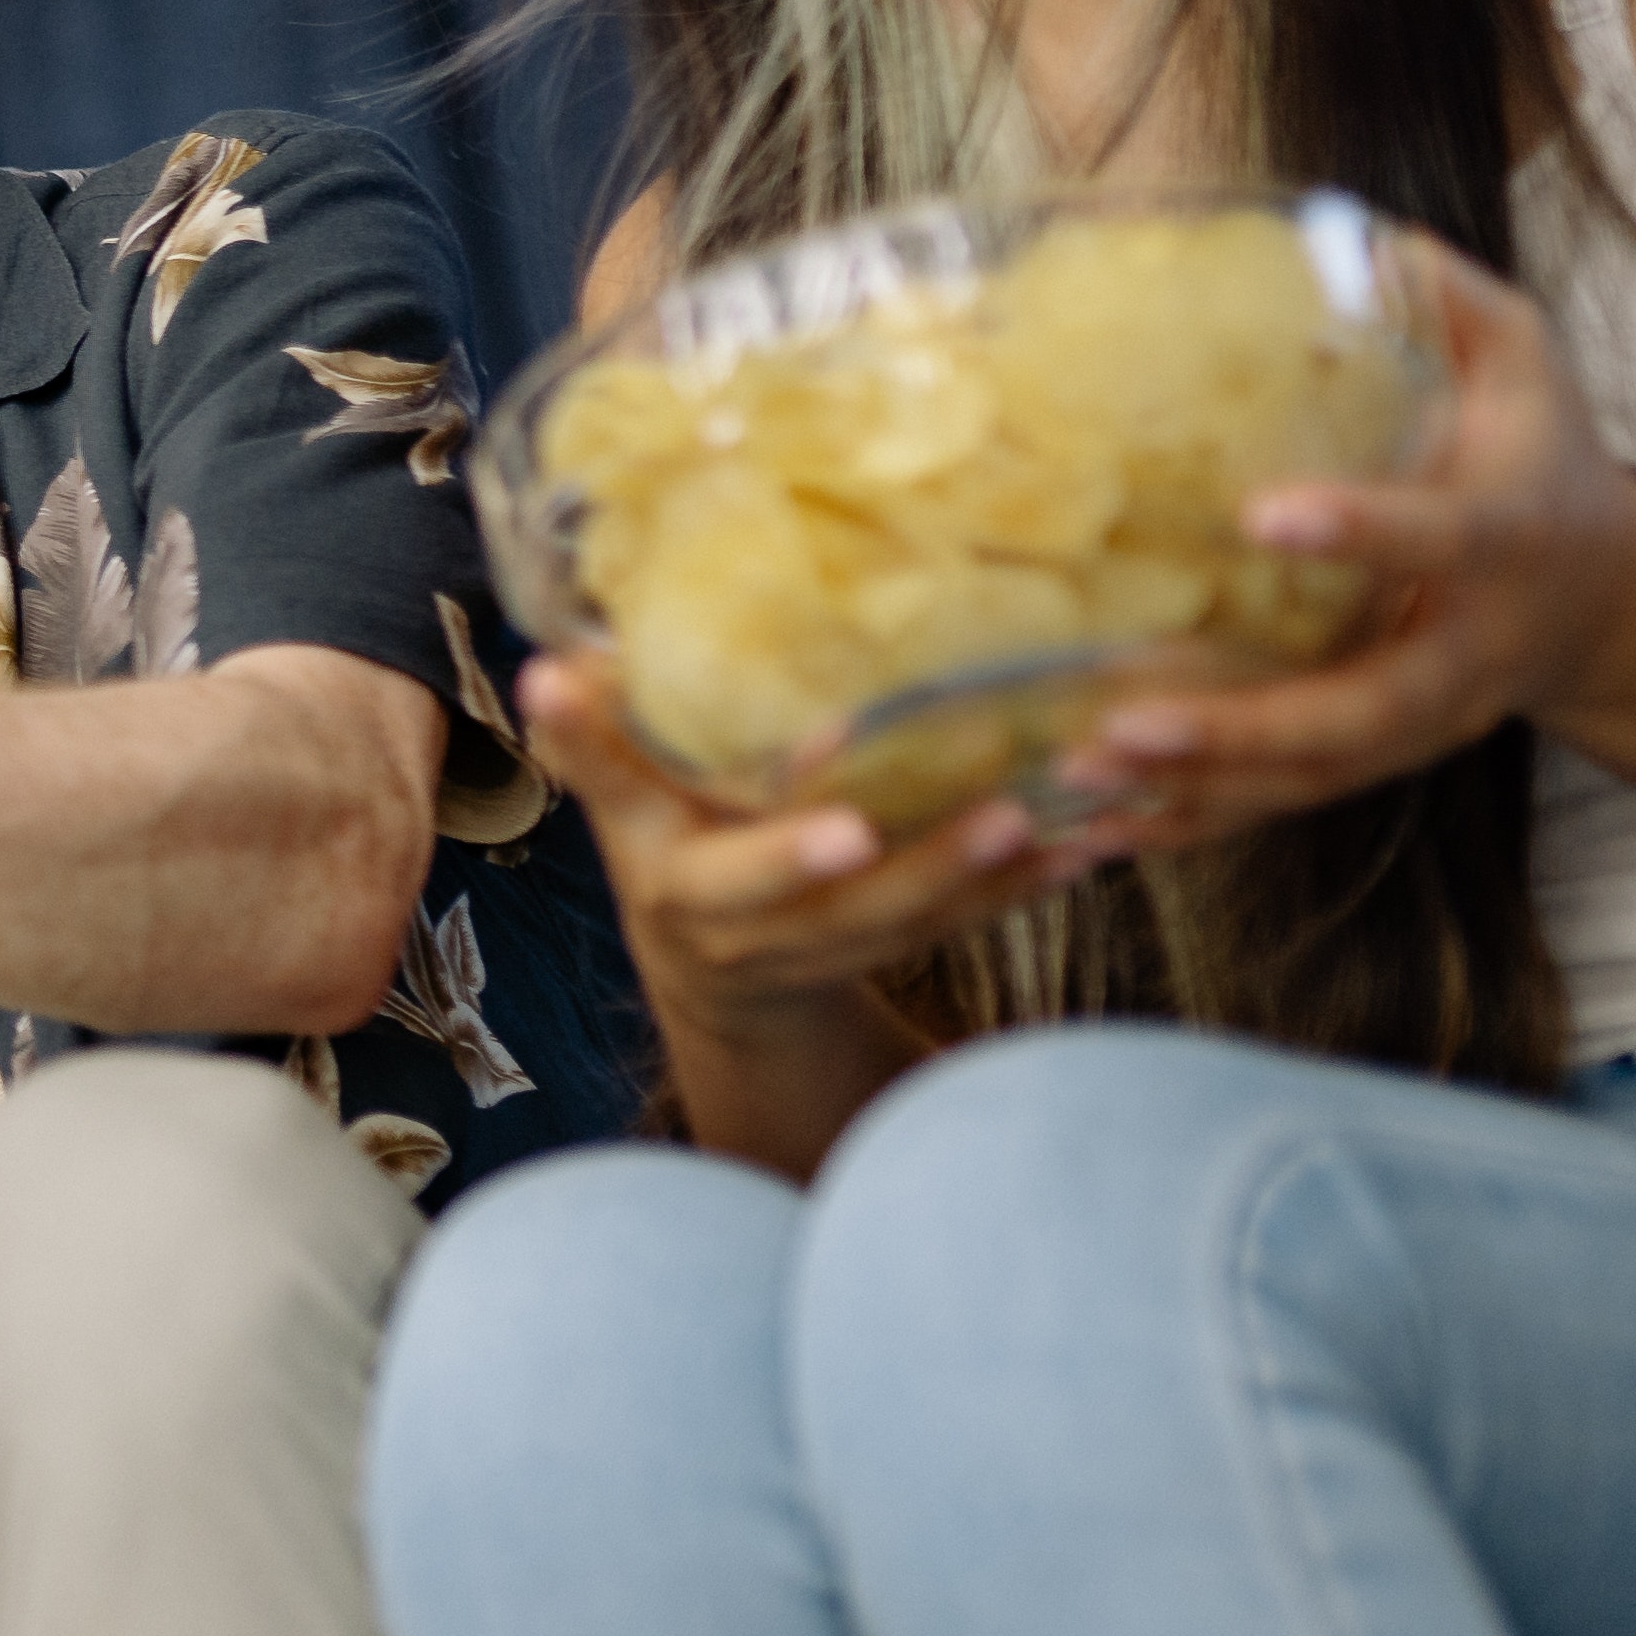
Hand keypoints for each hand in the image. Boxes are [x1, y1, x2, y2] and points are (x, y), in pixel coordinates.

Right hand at [522, 652, 1098, 1033]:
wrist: (710, 970)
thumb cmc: (662, 842)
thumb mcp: (616, 796)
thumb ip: (595, 738)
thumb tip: (553, 664)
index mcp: (677, 885)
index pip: (714, 869)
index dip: (777, 854)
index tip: (844, 826)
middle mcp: (746, 935)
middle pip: (837, 913)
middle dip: (917, 870)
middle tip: (995, 815)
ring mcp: (819, 955)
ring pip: (910, 926)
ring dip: (985, 880)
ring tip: (1050, 823)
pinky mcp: (883, 956)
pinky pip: (956, 930)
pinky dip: (1018, 892)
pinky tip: (1082, 850)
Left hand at [1055, 242, 1635, 842]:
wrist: (1602, 597)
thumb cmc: (1537, 450)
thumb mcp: (1524, 357)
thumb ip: (1445, 299)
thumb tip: (1353, 236)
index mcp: (1510, 540)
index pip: (1443, 540)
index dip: (1365, 533)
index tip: (1265, 516)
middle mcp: (1467, 654)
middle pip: (1364, 716)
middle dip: (1245, 729)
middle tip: (1124, 722)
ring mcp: (1421, 723)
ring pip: (1311, 781)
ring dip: (1195, 792)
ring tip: (1078, 783)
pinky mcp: (1373, 760)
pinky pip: (1280, 808)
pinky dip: (1190, 825)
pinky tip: (1091, 831)